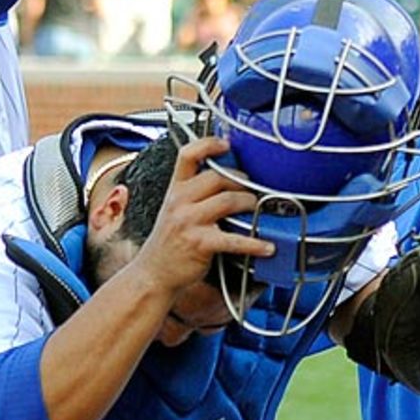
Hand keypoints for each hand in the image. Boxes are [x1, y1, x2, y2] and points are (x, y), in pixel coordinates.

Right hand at [128, 135, 273, 302]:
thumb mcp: (175, 210)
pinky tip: (267, 247)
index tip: (226, 144)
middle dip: (241, 182)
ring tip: (256, 211)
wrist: (153, 274)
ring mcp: (188, 222)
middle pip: (217, 177)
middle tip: (252, 191)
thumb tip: (229, 181)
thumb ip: (195, 194)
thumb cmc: (169, 242)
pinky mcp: (199, 243)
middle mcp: (179, 201)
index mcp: (175, 190)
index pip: (187, 155)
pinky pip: (234, 239)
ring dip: (249, 204)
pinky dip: (255, 243)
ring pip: (228, 200)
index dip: (208, 145)